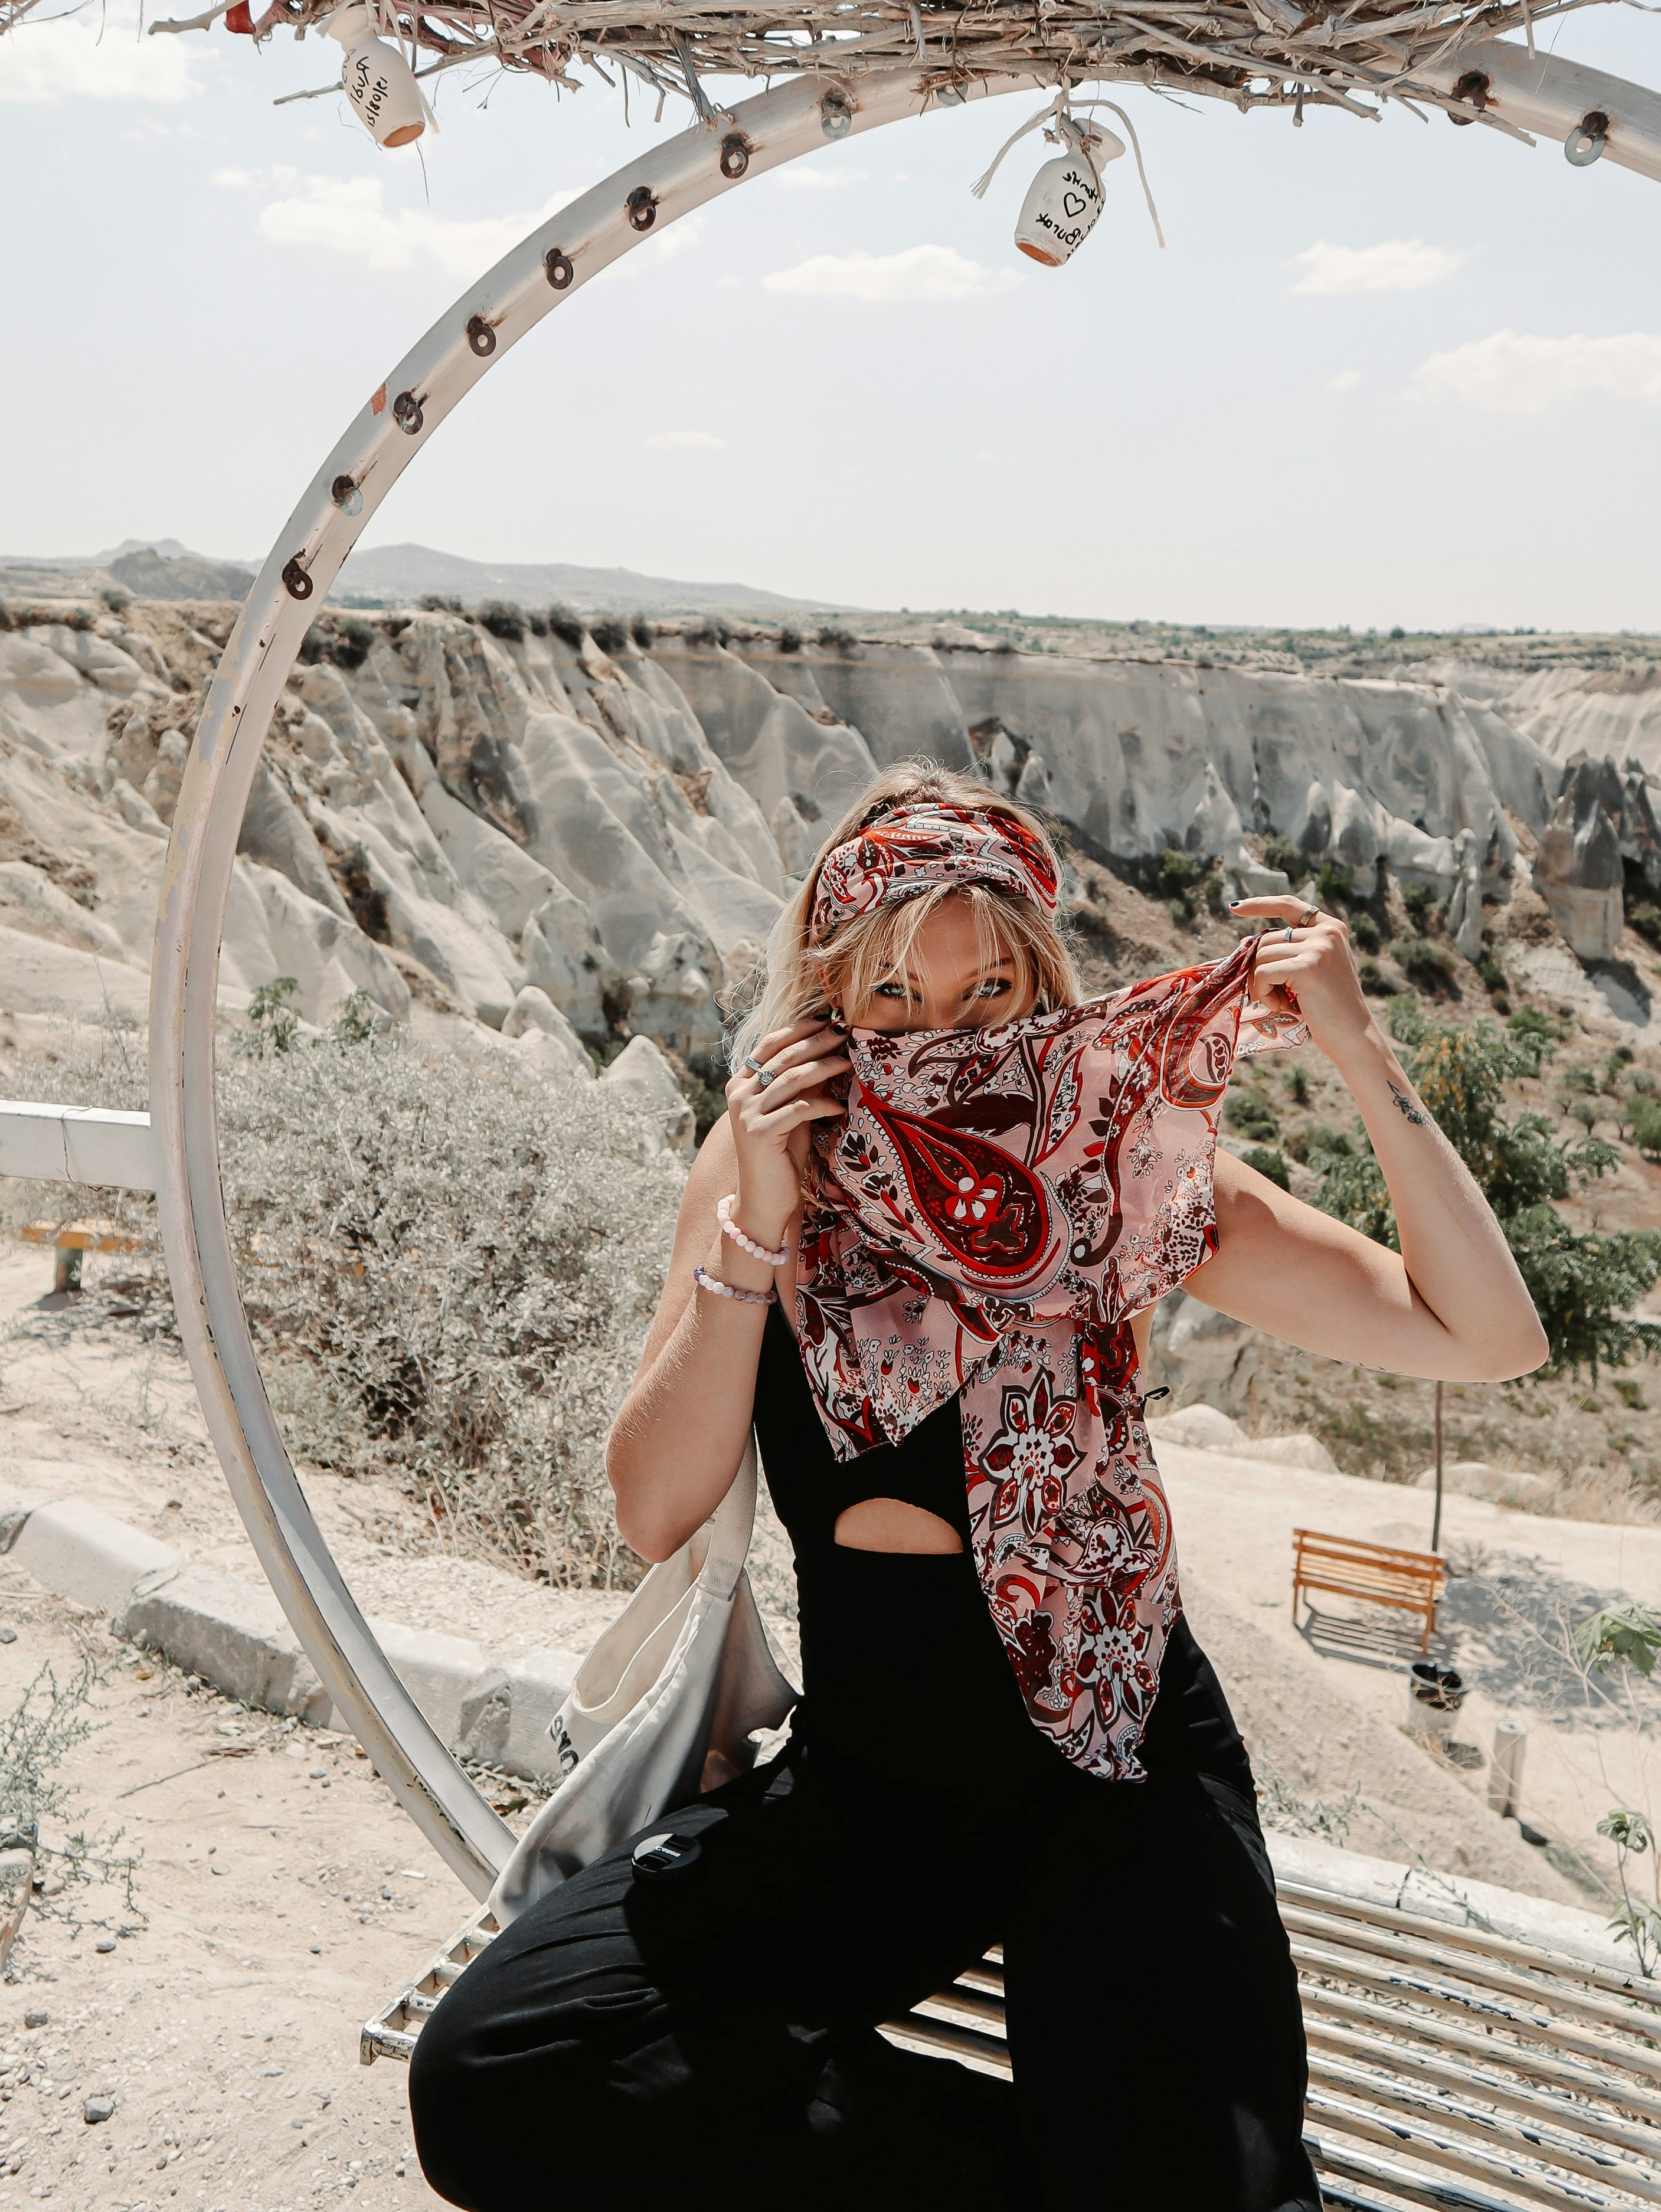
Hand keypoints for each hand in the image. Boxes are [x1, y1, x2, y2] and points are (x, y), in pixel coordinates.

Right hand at [724, 1015, 849, 1239]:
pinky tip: (839, 1106)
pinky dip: (822, 1105)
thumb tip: (827, 1050)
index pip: (769, 1044)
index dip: (799, 1029)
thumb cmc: (780, 1154)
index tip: (827, 1019)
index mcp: (740, 1083)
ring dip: (824, 1067)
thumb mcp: (791, 1111)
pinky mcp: (759, 1133)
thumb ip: (800, 1084)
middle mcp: (738, 1095)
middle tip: (844, 1033)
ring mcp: (746, 1114)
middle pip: (783, 1058)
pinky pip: (798, 1109)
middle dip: (817, 1042)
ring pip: (791, 1079)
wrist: (763, 1198)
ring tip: (849, 1062)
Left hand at [1230, 896, 1372, 1062]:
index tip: (1234, 909)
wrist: (1352, 1036)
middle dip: (1261, 969)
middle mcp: (1327, 932)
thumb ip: (1292, 950)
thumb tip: (1247, 942)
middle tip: (1277, 995)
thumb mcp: (1314, 969)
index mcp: (1332, 928)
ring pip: (1262, 957)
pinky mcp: (1307, 967)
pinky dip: (1264, 993)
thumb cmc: (1329, 1008)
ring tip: (1283, 1002)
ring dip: (1262, 985)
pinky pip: (1263, 974)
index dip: (1260, 904)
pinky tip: (1282, 1006)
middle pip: (1267, 939)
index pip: (1289, 905)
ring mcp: (1319, 948)